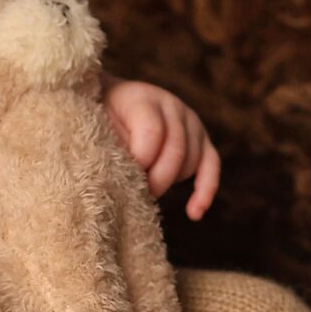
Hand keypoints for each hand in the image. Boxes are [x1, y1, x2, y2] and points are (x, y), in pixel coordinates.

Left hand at [102, 78, 220, 215]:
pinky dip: (205, 191)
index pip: (153, 132)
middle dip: (157, 179)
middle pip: (176, 150)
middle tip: (137, 193)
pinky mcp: (201, 140)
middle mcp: (171, 105)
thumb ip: (115, 149)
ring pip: (191, 161)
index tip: (124, 175)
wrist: (110, 106)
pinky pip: (212, 166)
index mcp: (142, 98)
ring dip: (170, 181)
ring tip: (145, 189)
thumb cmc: (100, 121)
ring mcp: (190, 120)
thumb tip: (128, 180)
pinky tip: (194, 213)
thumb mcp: (99, 129)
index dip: (140, 160)